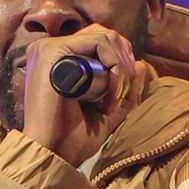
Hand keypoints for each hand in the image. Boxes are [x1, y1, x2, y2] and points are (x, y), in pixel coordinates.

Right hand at [21, 23, 146, 166]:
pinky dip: (115, 67)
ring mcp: (49, 48)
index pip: (99, 42)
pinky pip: (99, 43)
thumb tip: (140, 63)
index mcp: (58, 60)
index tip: (123, 94)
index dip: (120, 62)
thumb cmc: (72, 139)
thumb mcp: (106, 112)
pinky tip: (110, 96)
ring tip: (114, 100)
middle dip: (124, 64)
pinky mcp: (52, 52)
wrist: (52, 155)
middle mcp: (51, 49)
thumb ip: (124, 90)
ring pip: (105, 37)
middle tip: (123, 96)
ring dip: (121, 69)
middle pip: (104, 34)